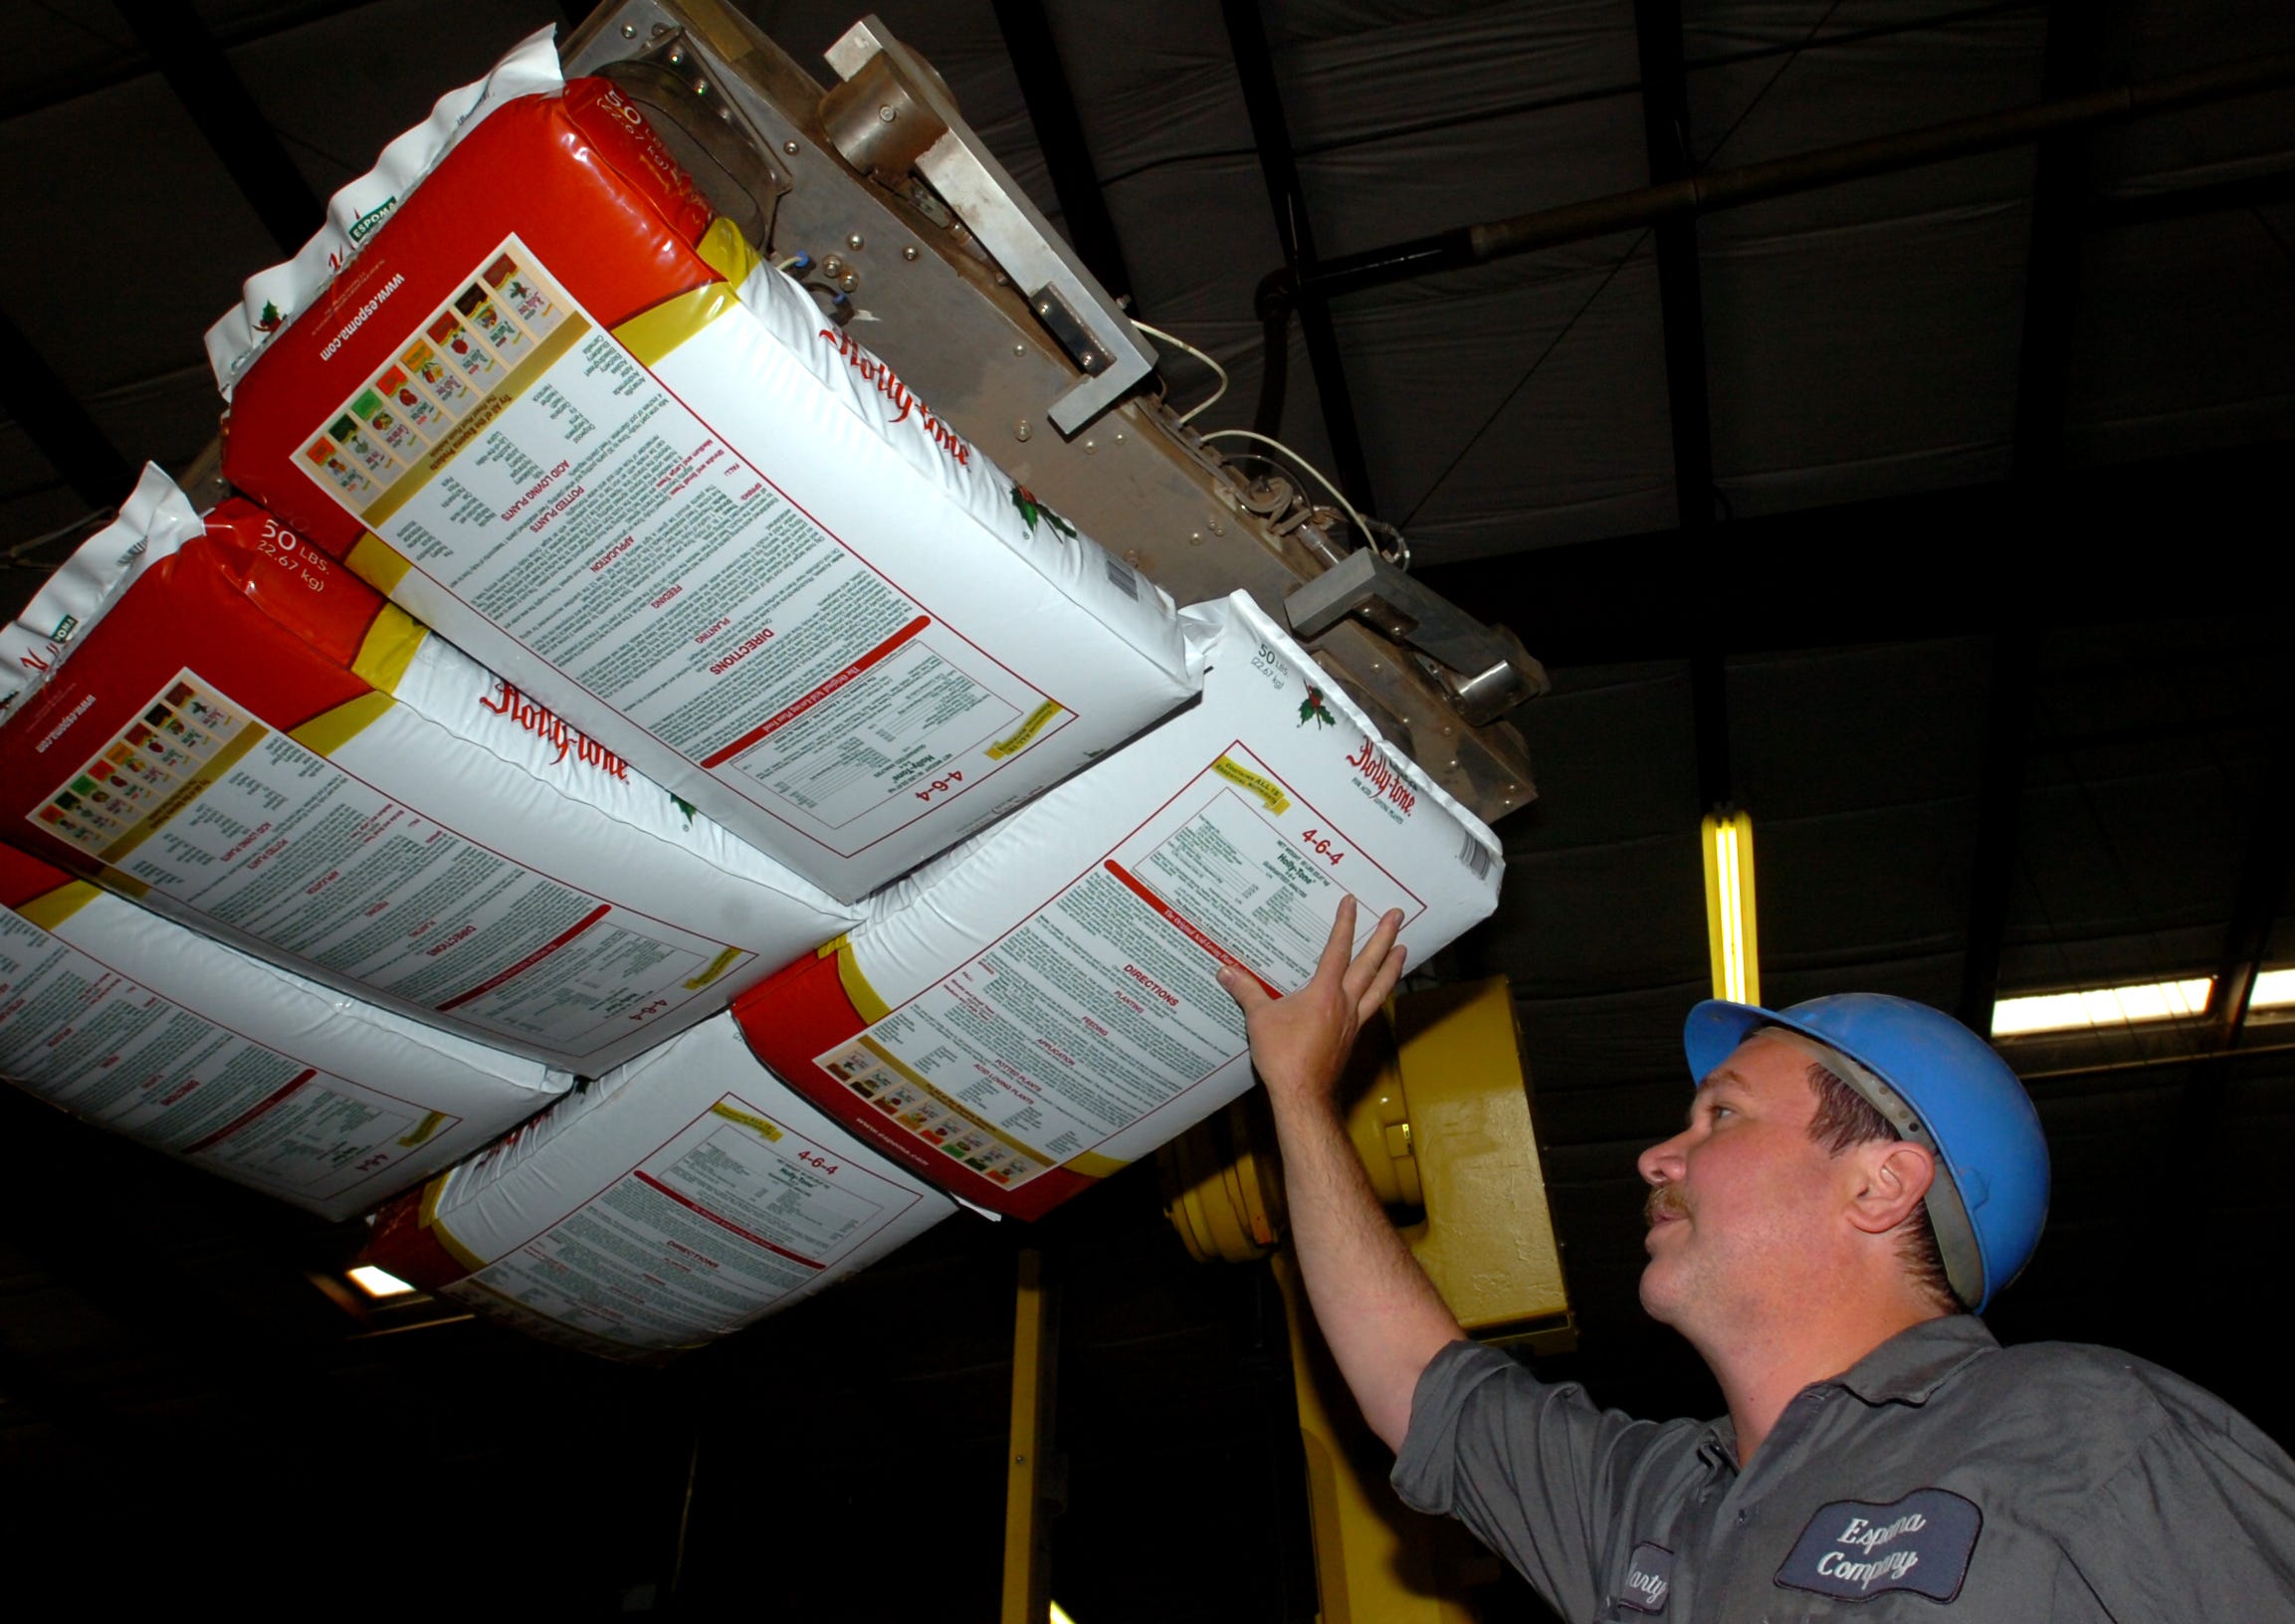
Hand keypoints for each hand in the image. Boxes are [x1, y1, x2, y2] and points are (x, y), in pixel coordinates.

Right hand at [1219, 896, 1406, 1108]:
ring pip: (1379, 987)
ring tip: (1403, 948)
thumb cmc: (1283, 1057)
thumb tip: (1225, 971)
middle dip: (1383, 937)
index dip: (1344, 924)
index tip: (1351, 902)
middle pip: (1369, 964)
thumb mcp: (1259, 1020)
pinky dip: (1381, 994)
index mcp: (1324, 993)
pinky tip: (1382, 992)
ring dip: (1392, 966)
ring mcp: (1352, 1021)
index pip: (1337, 950)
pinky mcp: (1352, 1037)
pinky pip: (1372, 1008)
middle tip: (1397, 915)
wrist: (1304, 1094)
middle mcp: (1345, 1003)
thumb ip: (1246, 992)